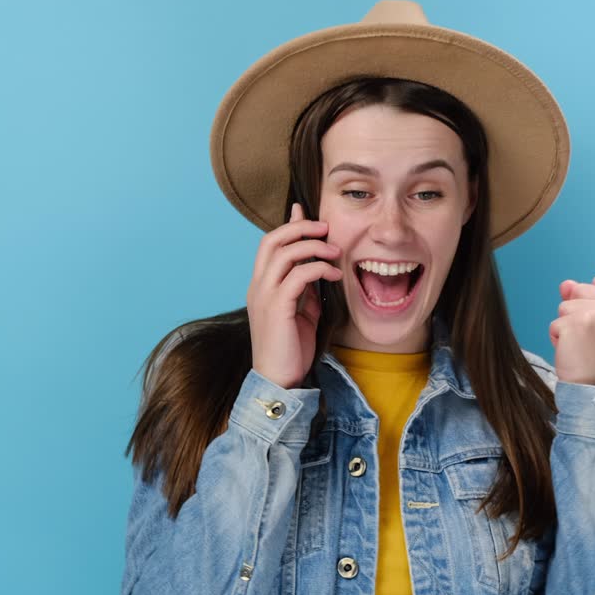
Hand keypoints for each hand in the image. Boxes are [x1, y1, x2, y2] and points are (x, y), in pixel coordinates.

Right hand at [247, 202, 343, 388]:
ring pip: (283, 252)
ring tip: (336, 251)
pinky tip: (336, 275)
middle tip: (326, 228)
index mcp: (262, 285)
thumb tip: (318, 268)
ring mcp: (264, 296)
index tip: (309, 214)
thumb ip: (306, 289)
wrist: (279, 381)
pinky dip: (319, 269)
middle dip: (300, 227)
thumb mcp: (302, 312)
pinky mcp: (276, 307)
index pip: (270, 244)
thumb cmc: (291, 349)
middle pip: (272, 240)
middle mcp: (258, 286)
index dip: (290, 225)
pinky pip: (297, 275)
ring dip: (313, 246)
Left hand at [549, 275, 594, 387]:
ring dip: (567, 326)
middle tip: (590, 339)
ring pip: (565, 306)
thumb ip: (587, 297)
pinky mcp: (575, 325)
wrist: (594, 388)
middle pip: (580, 290)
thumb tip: (566, 284)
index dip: (591, 303)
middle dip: (577, 313)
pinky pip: (555, 323)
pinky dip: (558, 338)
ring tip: (582, 345)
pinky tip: (572, 352)